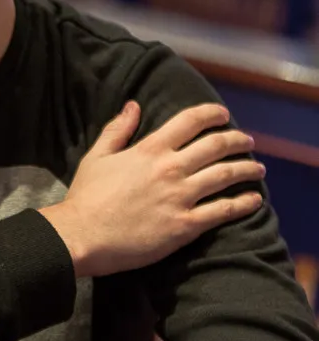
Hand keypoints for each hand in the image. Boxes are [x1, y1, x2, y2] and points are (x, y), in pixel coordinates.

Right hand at [39, 101, 264, 277]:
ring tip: (258, 168)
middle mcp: (171, 168)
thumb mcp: (97, 156)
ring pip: (226, 175)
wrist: (83, 235)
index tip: (223, 114)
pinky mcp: (185, 226)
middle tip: (247, 141)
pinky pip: (223, 211)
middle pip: (216, 146)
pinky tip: (254, 200)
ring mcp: (181, 197)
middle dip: (237, 140)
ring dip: (247, 169)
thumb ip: (117, 129)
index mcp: (150, 149)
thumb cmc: (86, 197)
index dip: (211, 113)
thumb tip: (133, 105)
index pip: (190, 121)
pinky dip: (243, 204)